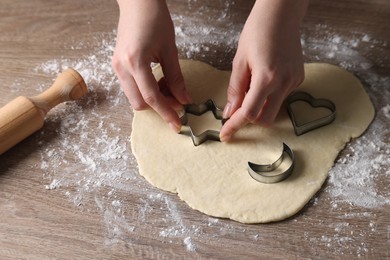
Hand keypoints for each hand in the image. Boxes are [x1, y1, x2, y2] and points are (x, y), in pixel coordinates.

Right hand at [112, 0, 190, 131]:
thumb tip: (184, 99)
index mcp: (135, 62)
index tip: (177, 124)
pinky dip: (145, 91)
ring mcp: (117, 67)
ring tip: (169, 90)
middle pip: (139, 103)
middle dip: (159, 108)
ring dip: (152, 100)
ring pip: (134, 97)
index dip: (166, 112)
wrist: (137, 3)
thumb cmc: (155, 19)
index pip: (151, 97)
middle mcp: (121, 67)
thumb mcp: (170, 49)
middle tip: (178, 102)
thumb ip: (176, 77)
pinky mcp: (117, 65)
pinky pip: (131, 87)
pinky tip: (158, 82)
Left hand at [220, 0, 307, 140]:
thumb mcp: (239, 61)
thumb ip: (235, 89)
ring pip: (274, 109)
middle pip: (265, 119)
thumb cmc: (257, 32)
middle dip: (249, 119)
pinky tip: (265, 79)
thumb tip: (229, 112)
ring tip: (251, 86)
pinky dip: (269, 96)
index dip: (235, 126)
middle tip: (236, 109)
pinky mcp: (299, 79)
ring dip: (259, 107)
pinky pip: (282, 97)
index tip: (226, 134)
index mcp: (267, 78)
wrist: (281, 15)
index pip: (249, 113)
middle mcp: (284, 83)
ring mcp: (294, 82)